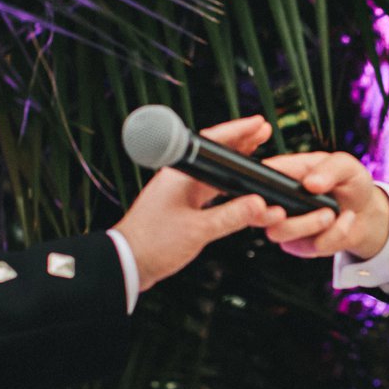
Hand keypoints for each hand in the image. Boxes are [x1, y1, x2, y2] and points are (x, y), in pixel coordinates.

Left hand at [113, 114, 287, 292]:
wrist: (126, 262)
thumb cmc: (151, 244)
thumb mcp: (199, 231)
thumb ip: (232, 216)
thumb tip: (260, 205)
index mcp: (182, 176)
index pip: (215, 145)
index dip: (240, 134)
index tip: (258, 126)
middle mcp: (180, 179)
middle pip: (217, 157)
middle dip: (241, 148)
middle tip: (262, 137)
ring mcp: (178, 192)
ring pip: (213, 176)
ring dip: (235, 172)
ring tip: (256, 165)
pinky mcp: (178, 207)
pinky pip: (207, 193)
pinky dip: (226, 191)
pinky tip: (237, 195)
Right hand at [260, 150, 388, 259]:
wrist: (365, 213)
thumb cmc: (350, 183)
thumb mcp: (346, 165)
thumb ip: (330, 168)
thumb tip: (311, 184)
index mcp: (283, 173)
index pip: (257, 176)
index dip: (254, 184)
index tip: (269, 191)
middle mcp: (278, 200)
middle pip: (256, 211)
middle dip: (270, 213)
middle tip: (298, 210)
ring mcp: (286, 224)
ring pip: (279, 232)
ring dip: (311, 224)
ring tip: (332, 213)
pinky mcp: (299, 245)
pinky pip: (309, 247)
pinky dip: (333, 235)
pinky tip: (345, 220)